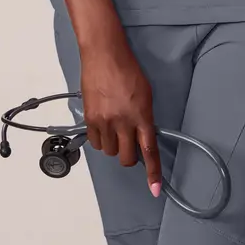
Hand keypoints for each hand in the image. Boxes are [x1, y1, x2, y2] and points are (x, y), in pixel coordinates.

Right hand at [79, 38, 162, 197]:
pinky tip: (104, 126)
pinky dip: (100, 140)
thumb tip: (143, 135)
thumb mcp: (146, 94)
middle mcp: (123, 122)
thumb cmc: (129, 70)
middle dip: (130, 156)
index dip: (153, 173)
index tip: (155, 189)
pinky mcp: (90, 120)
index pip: (149, 151)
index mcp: (142, 115)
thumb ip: (145, 118)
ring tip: (116, 129)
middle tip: (131, 144)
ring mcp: (105, 122)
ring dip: (114, 146)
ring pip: (109, 152)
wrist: (104, 56)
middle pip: (127, 158)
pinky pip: (95, 143)